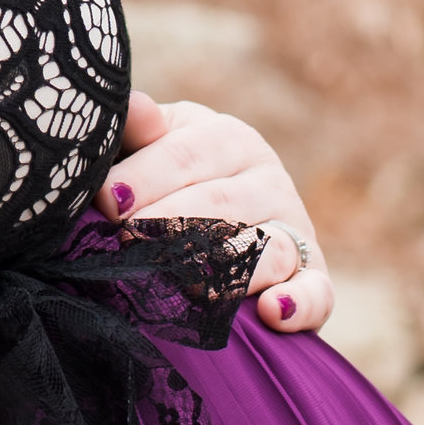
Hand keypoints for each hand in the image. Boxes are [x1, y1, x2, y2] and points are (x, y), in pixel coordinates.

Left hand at [96, 91, 333, 334]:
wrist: (211, 231)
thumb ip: (134, 133)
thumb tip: (134, 111)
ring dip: (225, 270)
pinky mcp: (312, 279)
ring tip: (183, 286)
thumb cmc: (163, 188)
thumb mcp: (147, 149)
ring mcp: (294, 230)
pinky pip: (317, 293)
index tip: (105, 202)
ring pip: (266, 248)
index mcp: (227, 139)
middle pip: (220, 204)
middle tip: (128, 248)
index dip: (142, 179)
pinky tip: (272, 313)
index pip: (183, 156)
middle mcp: (268, 179)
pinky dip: (300, 303)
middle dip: (171, 228)